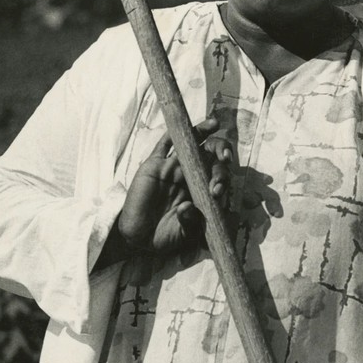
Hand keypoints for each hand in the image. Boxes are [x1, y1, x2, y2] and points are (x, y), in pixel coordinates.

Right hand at [95, 118, 231, 270]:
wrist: (138, 238)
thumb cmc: (164, 237)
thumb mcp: (182, 234)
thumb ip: (189, 223)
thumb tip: (189, 208)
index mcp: (201, 192)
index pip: (217, 178)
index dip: (222, 179)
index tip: (218, 191)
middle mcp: (189, 177)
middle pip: (209, 158)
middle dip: (218, 156)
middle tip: (223, 161)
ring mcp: (172, 169)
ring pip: (190, 146)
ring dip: (203, 133)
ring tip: (214, 124)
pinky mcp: (154, 165)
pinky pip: (164, 145)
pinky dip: (175, 134)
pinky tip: (183, 126)